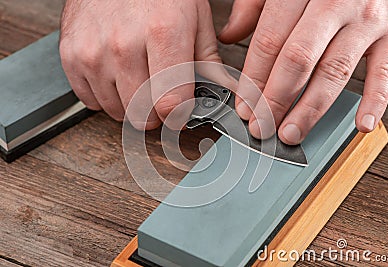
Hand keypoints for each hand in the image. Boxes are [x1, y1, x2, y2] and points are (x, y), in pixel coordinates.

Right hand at [60, 0, 220, 129]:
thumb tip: (226, 90)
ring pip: (118, 112)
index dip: (179, 116)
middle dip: (156, 112)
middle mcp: (124, 46)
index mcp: (163, 33)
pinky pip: (91, 101)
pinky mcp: (70, 57)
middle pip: (143, 114)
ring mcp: (93, 53)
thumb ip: (209, 60)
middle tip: (160, 95)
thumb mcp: (194, 17)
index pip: (171, 102)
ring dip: (131, 104)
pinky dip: (106, 96)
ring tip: (137, 77)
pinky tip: (116, 75)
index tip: (180, 114)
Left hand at [219, 0, 387, 143]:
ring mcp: (367, 19)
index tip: (244, 106)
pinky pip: (386, 71)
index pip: (270, 41)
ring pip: (334, 72)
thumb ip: (253, 7)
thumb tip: (228, 36)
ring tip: (291, 133)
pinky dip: (375, 100)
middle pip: (299, 60)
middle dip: (276, 100)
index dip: (254, 78)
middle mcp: (335, 3)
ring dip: (310, 109)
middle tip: (262, 126)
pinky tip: (360, 124)